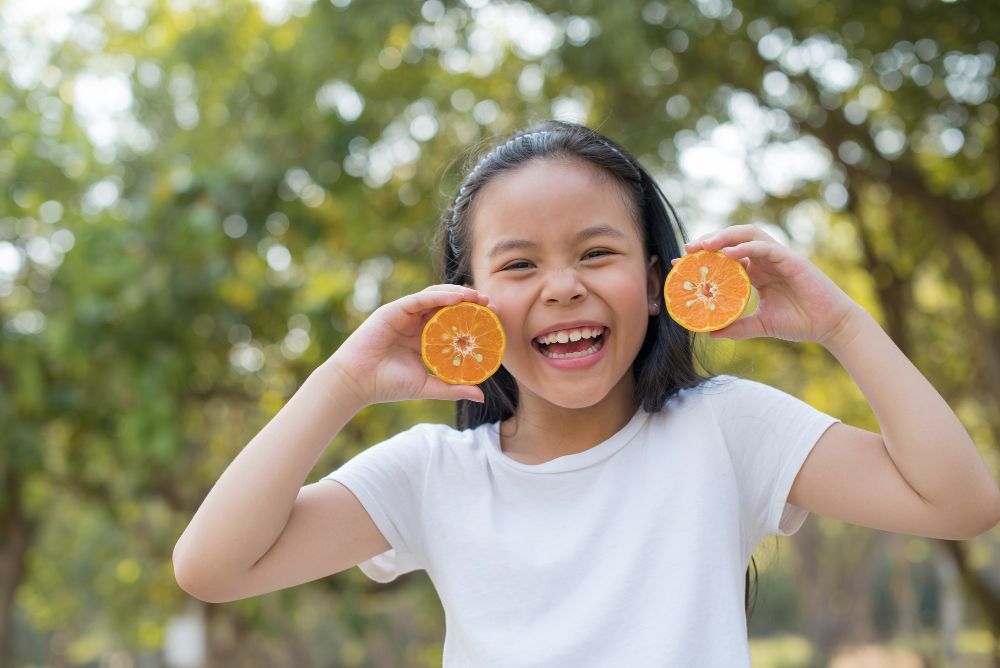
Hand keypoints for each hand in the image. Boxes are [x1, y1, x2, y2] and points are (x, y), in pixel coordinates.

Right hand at [324, 285, 493, 405]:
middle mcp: (416, 323)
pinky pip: (420, 298)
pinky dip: (439, 295)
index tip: (494, 320)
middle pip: (447, 306)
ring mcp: (405, 314)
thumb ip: (452, 388)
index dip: (473, 319)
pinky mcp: (394, 309)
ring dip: (458, 294)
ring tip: (478, 297)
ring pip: (436, 297)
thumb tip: (481, 396)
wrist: (357, 384)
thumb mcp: (427, 386)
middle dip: (470, 303)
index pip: (452, 323)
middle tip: (492, 304)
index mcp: (424, 338)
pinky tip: (457, 297)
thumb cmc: (388, 386)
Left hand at [670, 224, 859, 345]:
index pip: (726, 257)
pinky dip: (746, 247)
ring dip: (724, 236)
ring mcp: (778, 257)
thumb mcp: (761, 325)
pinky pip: (765, 247)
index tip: (680, 263)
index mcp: (758, 272)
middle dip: (709, 241)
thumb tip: (711, 333)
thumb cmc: (799, 322)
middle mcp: (765, 260)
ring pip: (747, 235)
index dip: (704, 257)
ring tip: (703, 245)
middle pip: (733, 240)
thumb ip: (738, 326)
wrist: (830, 327)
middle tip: (687, 250)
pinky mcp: (792, 259)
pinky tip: (729, 253)